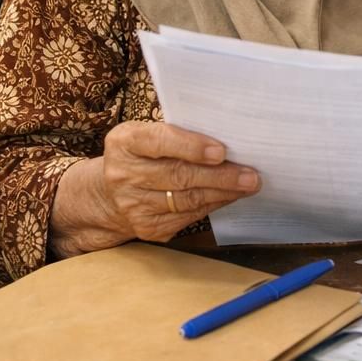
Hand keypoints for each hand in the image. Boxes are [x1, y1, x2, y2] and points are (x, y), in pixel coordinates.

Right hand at [89, 121, 260, 243]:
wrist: (111, 193)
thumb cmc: (143, 154)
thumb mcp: (148, 133)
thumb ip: (177, 132)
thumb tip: (227, 138)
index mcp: (124, 142)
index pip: (158, 142)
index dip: (191, 146)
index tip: (221, 151)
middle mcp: (123, 175)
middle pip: (178, 176)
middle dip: (219, 176)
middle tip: (250, 174)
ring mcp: (133, 205)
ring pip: (187, 200)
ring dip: (222, 193)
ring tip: (248, 185)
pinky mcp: (147, 228)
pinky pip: (187, 216)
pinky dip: (212, 205)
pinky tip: (228, 197)